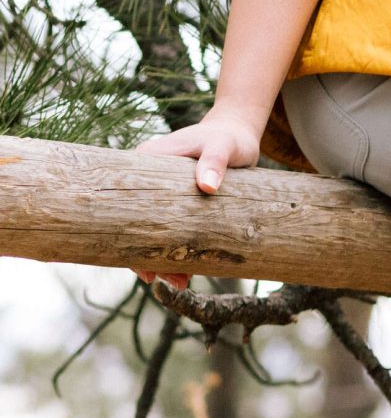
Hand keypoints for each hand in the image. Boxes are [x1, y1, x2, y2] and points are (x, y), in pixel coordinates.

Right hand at [131, 107, 263, 288]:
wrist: (238, 134)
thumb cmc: (229, 138)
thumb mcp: (225, 147)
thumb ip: (216, 161)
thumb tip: (207, 187)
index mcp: (146, 161)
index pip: (126, 203)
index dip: (128, 236)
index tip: (141, 264)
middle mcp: (146, 177)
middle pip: (135, 222)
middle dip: (145, 254)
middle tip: (162, 281)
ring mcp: (160, 192)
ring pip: (153, 230)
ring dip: (163, 258)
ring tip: (180, 283)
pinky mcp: (177, 202)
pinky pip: (170, 229)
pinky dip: (177, 250)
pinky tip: (188, 273)